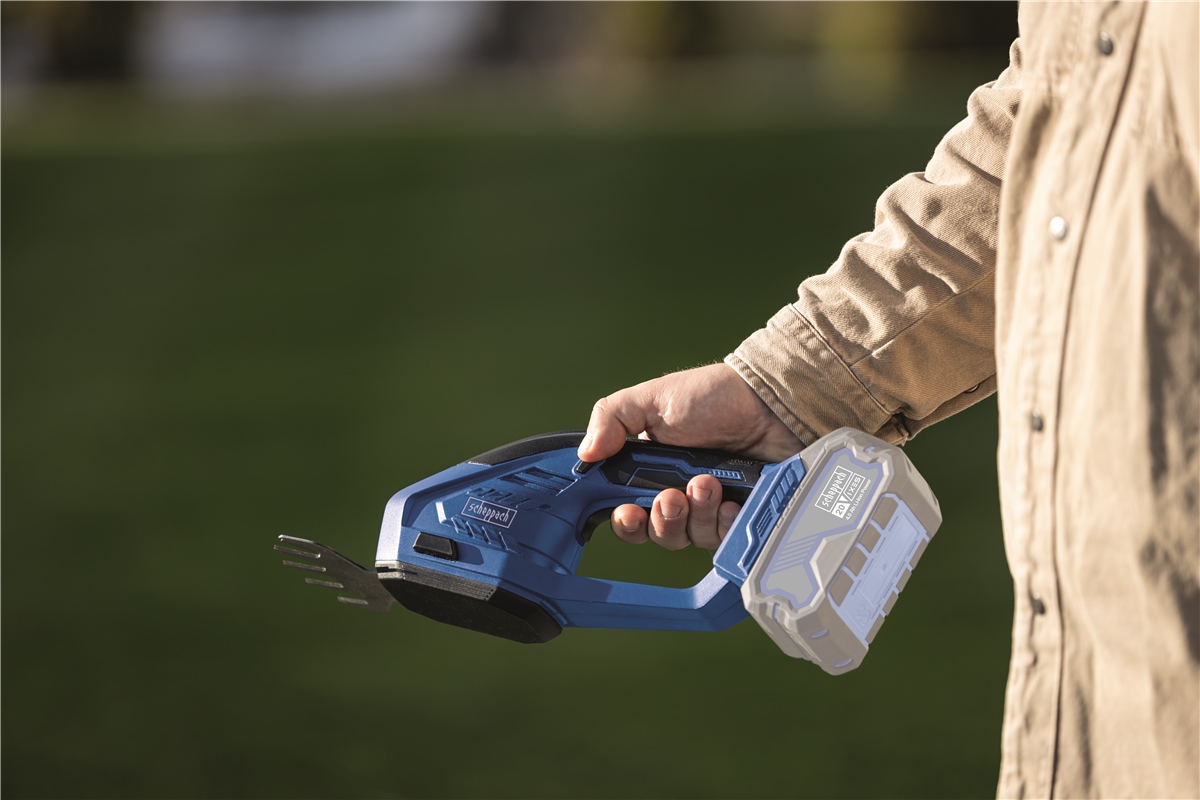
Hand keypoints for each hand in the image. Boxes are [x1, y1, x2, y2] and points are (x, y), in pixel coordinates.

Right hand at [577, 363, 802, 549]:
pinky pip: (727, 538)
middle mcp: (680, 493)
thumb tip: (585, 454)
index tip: (628, 512)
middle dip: (662, 519)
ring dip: (696, 514)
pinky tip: (731, 503)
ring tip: (708, 484)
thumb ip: (612, 418)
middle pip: (659, 533)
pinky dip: (726, 524)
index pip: (628, 511)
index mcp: (652, 470)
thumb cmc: (713, 396)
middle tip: (672, 496)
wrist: (771, 400)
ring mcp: (713, 506)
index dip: (626, 521)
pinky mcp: (743, 513)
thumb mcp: (653, 399)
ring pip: (692, 537)